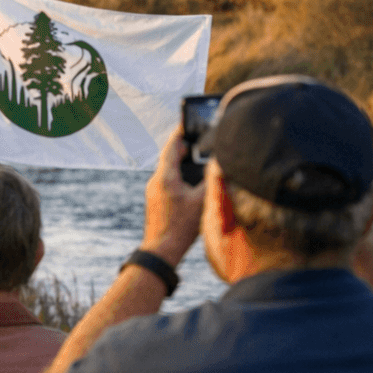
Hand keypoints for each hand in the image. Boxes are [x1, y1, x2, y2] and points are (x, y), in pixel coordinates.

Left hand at [142, 127, 204, 264]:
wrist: (161, 250)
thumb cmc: (181, 227)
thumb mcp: (202, 201)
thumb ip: (211, 181)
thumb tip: (219, 166)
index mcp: (165, 177)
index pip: (172, 146)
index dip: (181, 133)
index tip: (188, 122)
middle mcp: (155, 181)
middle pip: (169, 156)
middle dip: (184, 147)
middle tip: (198, 139)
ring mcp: (153, 190)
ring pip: (168, 169)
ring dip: (181, 162)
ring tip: (197, 157)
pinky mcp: (155, 199)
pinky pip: (166, 180)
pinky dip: (178, 175)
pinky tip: (191, 181)